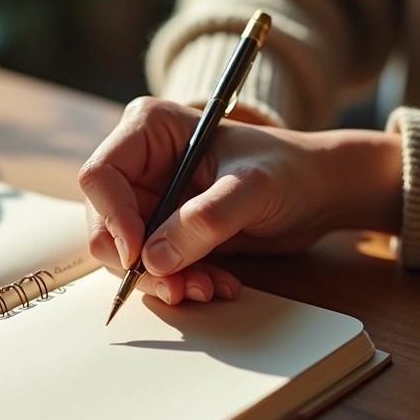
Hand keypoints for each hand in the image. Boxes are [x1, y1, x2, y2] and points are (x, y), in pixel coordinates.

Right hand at [79, 97, 401, 304]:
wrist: (318, 192)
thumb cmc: (290, 170)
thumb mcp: (254, 188)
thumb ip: (207, 218)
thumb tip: (156, 258)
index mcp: (149, 131)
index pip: (101, 176)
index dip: (113, 219)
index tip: (139, 256)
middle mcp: (141, 165)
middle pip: (105, 222)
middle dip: (138, 262)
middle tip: (175, 287)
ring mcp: (152, 201)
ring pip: (127, 253)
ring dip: (162, 280)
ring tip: (206, 288)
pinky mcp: (167, 232)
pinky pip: (154, 268)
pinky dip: (180, 283)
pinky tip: (215, 284)